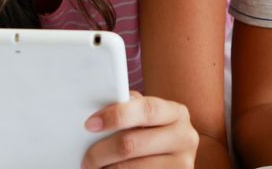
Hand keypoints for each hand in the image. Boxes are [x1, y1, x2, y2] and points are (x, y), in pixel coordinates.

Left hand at [81, 91, 199, 167]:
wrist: (171, 162)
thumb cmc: (152, 136)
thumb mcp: (147, 119)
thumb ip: (130, 109)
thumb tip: (100, 111)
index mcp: (177, 113)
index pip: (147, 110)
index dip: (116, 115)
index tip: (91, 124)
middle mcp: (185, 138)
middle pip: (131, 144)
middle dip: (100, 152)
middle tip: (86, 158)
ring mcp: (182, 164)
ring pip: (129, 168)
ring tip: (97, 168)